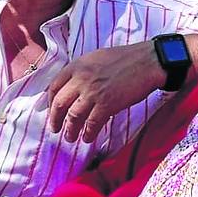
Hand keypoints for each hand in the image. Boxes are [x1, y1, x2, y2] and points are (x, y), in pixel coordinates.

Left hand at [48, 41, 165, 142]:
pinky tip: (87, 138)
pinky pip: (92, 123)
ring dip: (70, 130)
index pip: (54, 86)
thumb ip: (82, 71)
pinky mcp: (107, 104)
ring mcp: (93, 92)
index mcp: (77, 65)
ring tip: (70, 138)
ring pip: (73, 116)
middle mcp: (81, 78)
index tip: (52, 111)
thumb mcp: (96, 58)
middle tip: (55, 129)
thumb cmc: (126, 59)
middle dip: (54, 119)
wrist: (147, 61)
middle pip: (59, 103)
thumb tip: (73, 87)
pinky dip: (88, 133)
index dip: (50, 102)